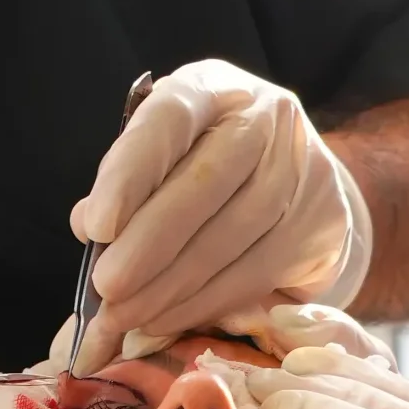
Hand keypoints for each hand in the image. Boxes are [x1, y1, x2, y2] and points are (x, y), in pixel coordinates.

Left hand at [69, 61, 370, 373]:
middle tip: (105, 290)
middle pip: (203, 185)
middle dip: (146, 246)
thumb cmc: (207, 163)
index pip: (169, 120)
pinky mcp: (320, 225)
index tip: (95, 226)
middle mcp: (264, 119)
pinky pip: (252, 274)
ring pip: (228, 239)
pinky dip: (201, 304)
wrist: (300, 180)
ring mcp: (301, 171)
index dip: (130, 173)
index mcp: (212, 88)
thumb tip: (88, 225)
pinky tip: (164, 320)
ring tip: (124, 318)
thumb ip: (124, 181)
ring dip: (168, 288)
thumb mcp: (163, 152)